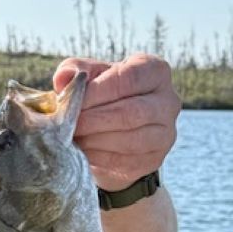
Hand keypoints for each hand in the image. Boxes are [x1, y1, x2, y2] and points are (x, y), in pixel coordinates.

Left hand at [53, 54, 179, 191]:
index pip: (128, 79)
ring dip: (94, 141)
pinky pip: (125, 161)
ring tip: (71, 139)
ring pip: (130, 140)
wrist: (112, 132)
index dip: (97, 92)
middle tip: (66, 125)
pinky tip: (81, 153)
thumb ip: (75, 70)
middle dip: (92, 120)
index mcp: (154, 71)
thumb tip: (64, 78)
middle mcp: (168, 101)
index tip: (70, 102)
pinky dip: (98, 158)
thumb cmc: (100, 95)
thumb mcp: (88, 76)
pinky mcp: (154, 159)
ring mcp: (165, 133)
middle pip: (130, 112)